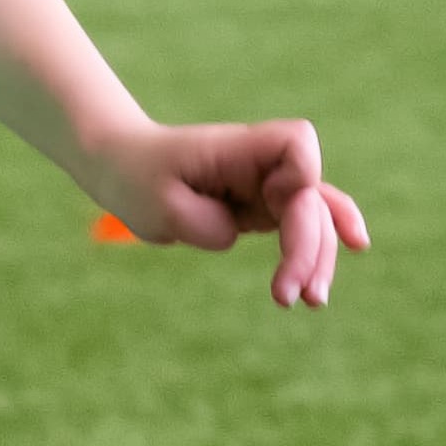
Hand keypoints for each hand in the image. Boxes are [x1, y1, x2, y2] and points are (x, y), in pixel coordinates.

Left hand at [96, 117, 370, 308]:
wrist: (122, 169)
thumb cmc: (136, 177)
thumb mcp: (156, 205)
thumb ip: (204, 223)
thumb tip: (236, 233)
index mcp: (239, 148)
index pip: (296, 144)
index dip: (302, 175)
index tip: (281, 205)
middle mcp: (261, 164)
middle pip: (311, 196)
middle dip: (310, 245)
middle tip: (293, 297)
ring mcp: (266, 187)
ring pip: (315, 219)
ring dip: (318, 259)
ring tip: (311, 302)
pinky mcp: (263, 210)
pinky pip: (303, 230)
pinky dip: (317, 254)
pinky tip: (323, 280)